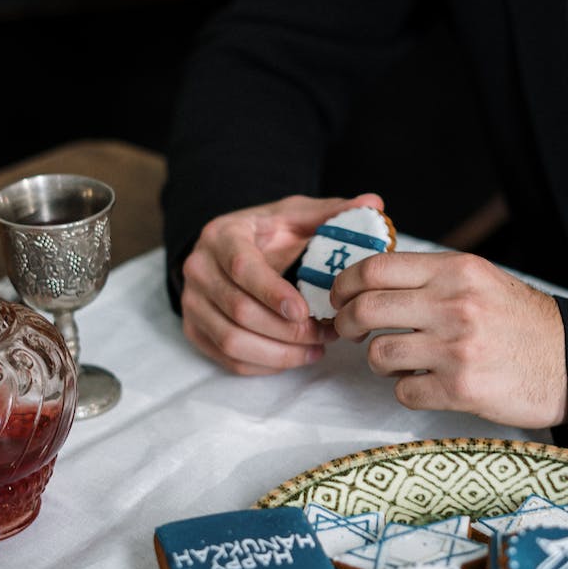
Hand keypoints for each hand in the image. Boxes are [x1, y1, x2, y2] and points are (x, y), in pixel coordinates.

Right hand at [179, 192, 383, 374]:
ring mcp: (193, 303)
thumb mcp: (296, 215)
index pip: (242, 267)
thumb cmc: (268, 233)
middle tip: (326, 334)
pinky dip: (265, 366)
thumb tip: (374, 202)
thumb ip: (332, 212)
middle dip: (287, 330)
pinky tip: (295, 358)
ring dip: (279, 353)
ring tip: (316, 350)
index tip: (305, 311)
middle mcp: (198, 269)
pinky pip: (228, 359)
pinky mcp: (195, 330)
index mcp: (223, 235)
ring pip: (232, 341)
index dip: (272, 293)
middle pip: (239, 311)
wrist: (229, 249)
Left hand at [330, 250, 567, 429]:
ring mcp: (456, 348)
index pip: (376, 268)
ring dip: (379, 360)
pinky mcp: (460, 389)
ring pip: (379, 353)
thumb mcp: (481, 280)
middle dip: (348, 322)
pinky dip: (406, 389)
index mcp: (456, 271)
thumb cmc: (523, 323)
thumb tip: (373, 279)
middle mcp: (454, 305)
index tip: (340, 296)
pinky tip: (425, 383)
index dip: (345, 283)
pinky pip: (403, 390)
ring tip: (398, 359)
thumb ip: (432, 276)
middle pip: (367, 308)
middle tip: (351, 330)